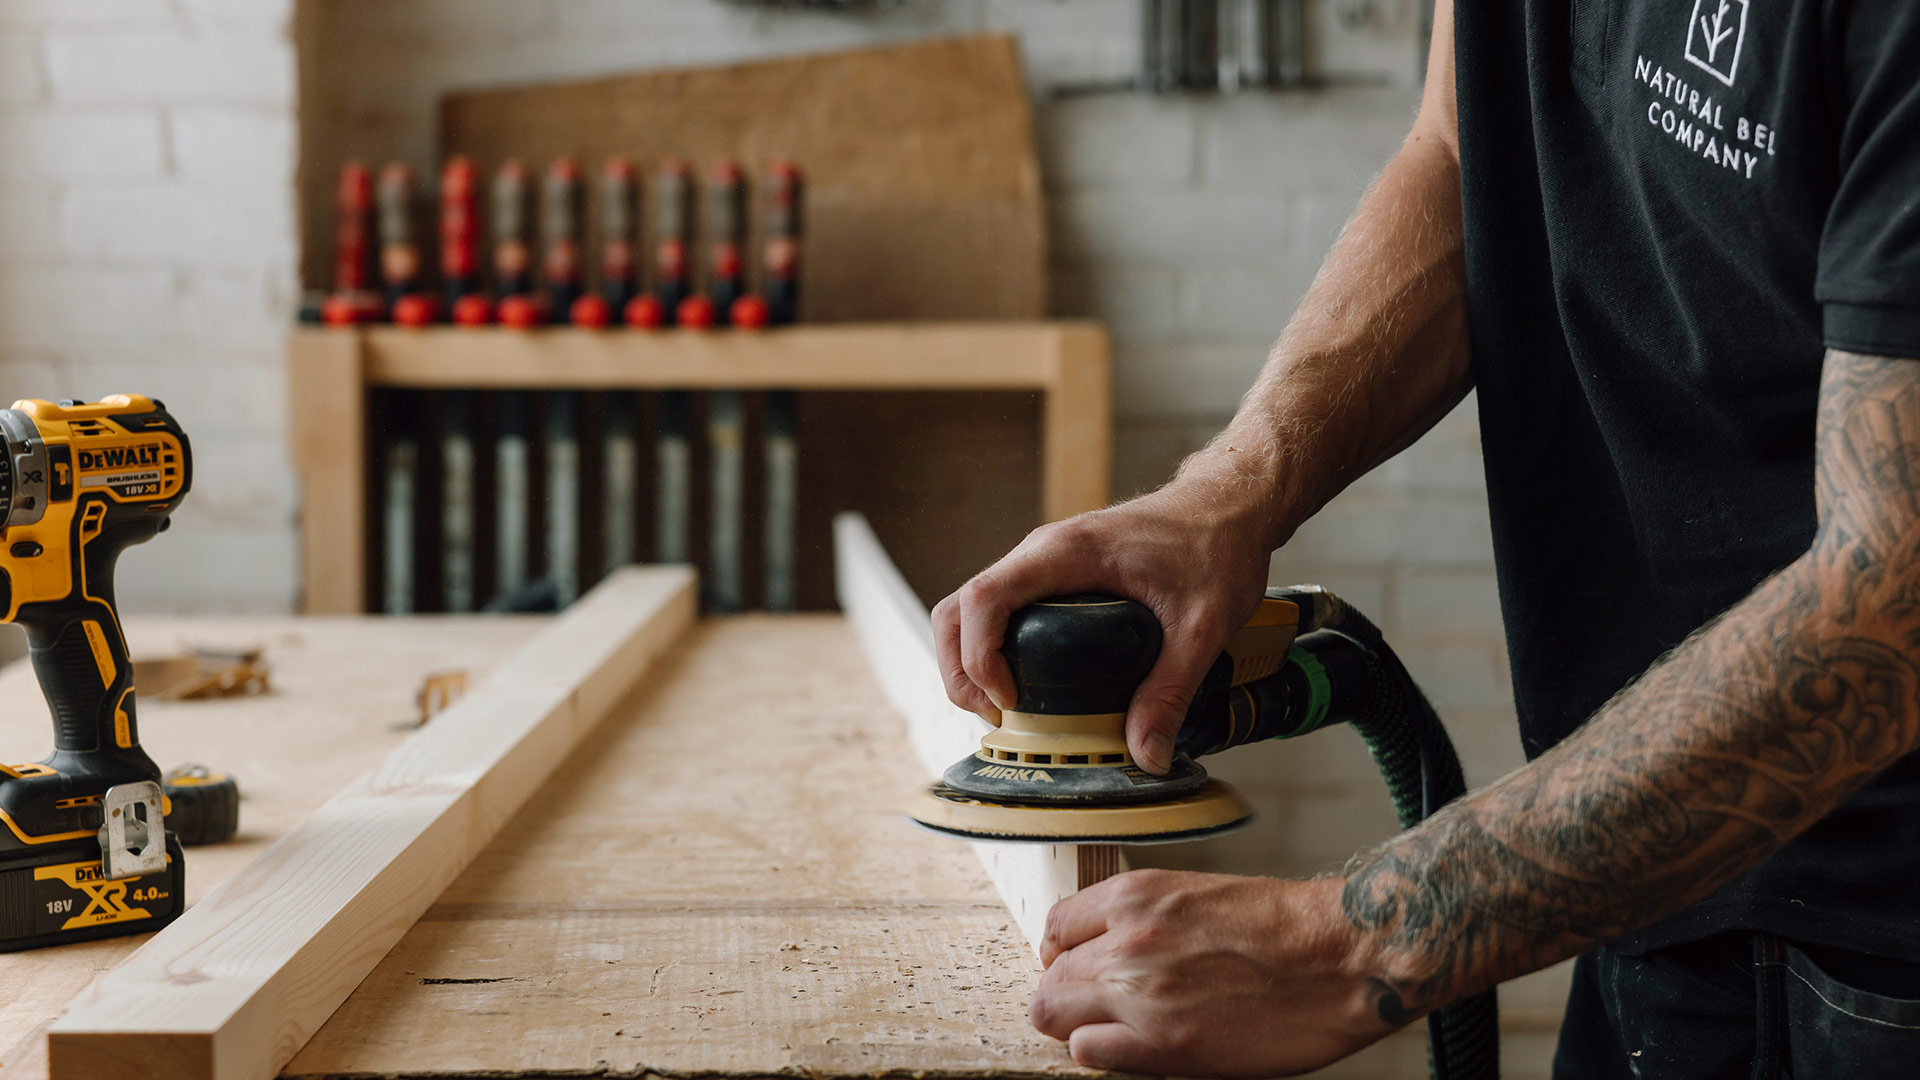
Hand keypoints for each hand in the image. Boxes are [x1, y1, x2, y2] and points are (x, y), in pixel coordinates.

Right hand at [931, 475, 1276, 773]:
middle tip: (995, 716)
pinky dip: (993, 644)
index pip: (984, 599)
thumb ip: (1171, 689)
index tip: (1008, 700)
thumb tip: (1146, 756)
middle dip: (961, 668)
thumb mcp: (1202, 626)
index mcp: (1066, 552)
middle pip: (962, 606)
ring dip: (971, 657)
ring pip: (974, 605)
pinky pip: (1002, 605)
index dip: (978, 657)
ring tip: (1004, 707)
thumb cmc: (1217, 546)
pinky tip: (1026, 680)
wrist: (1230, 504)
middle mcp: (1043, 550)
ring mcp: (1046, 558)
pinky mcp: (1056, 569)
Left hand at [1030, 869, 1400, 1076]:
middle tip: (1098, 1007)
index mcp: (1138, 896)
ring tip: (1115, 1029)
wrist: (1341, 956)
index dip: (1065, 954)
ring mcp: (1140, 993)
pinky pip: (1087, 1052)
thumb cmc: (1285, 927)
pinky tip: (1134, 1047)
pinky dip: (1101, 1053)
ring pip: (1053, 1014)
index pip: (1057, 926)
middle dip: (1068, 993)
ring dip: (1078, 1024)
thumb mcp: (1199, 896)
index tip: (1079, 968)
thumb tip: (1108, 948)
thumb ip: (1146, 921)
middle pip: (1051, 976)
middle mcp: (1128, 940)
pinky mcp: (1162, 1044)